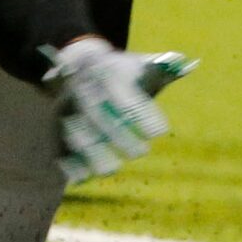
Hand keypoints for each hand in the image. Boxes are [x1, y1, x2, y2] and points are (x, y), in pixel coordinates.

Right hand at [38, 35, 193, 187]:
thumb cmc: (119, 70)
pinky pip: (58, 142)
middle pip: (101, 115)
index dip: (143, 114)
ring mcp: (66, 107)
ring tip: (110, 170)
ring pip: (77, 131)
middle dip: (119, 136)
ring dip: (91, 152)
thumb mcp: (140, 64)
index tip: (161, 132)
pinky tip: (81, 178)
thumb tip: (186, 64)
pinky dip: (68, 161)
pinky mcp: (55, 124)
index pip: (126, 94)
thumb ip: (163, 67)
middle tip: (141, 153)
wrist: (77, 63)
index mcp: (106, 72)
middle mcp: (83, 89)